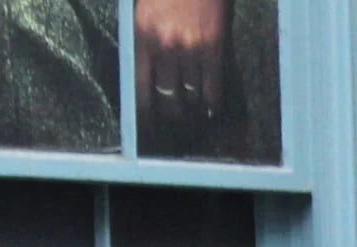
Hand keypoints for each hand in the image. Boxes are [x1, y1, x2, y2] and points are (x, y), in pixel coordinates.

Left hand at [135, 0, 226, 125]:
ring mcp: (191, 49)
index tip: (151, 125)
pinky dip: (213, 101)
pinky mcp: (214, 46)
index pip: (142, 89)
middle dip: (173, 115)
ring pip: (191, 95)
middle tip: (176, 123)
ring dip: (193, 110)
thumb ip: (145, 38)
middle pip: (168, 98)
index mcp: (144, 37)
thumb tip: (149, 71)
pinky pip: (213, 85)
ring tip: (195, 118)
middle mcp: (165, 48)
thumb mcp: (145, 7)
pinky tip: (212, 109)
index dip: (147, 113)